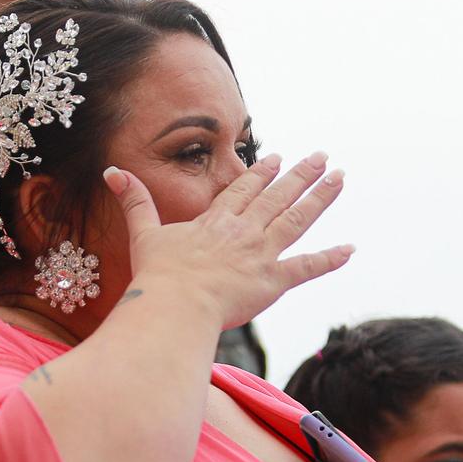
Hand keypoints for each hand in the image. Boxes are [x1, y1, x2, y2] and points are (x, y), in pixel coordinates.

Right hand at [105, 153, 350, 329]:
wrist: (175, 305)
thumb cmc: (158, 275)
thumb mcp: (144, 233)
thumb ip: (135, 201)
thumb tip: (112, 171)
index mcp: (216, 220)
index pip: (244, 190)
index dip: (262, 172)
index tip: (277, 157)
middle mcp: (244, 230)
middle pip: (277, 195)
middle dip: (301, 174)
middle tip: (322, 156)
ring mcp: (261, 254)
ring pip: (297, 219)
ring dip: (321, 197)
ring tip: (340, 177)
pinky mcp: (273, 282)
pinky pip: (307, 268)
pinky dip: (330, 260)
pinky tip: (350, 249)